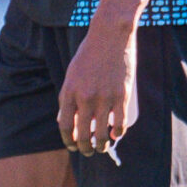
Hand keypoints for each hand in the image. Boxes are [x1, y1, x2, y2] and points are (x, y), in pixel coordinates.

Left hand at [59, 23, 136, 156]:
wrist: (110, 34)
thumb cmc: (89, 54)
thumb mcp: (72, 74)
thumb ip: (67, 97)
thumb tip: (65, 122)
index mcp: (69, 92)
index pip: (65, 126)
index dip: (68, 141)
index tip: (73, 147)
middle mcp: (85, 98)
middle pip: (83, 135)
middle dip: (85, 148)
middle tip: (88, 152)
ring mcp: (104, 98)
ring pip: (102, 135)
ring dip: (101, 146)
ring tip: (102, 147)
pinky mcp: (122, 96)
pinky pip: (120, 124)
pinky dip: (118, 134)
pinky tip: (115, 135)